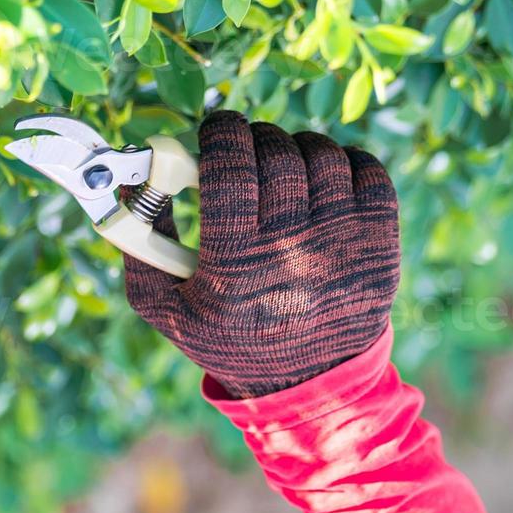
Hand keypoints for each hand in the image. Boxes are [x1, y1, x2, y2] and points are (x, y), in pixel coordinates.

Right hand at [124, 112, 399, 397]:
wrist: (311, 383)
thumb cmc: (229, 336)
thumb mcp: (165, 305)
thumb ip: (137, 241)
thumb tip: (132, 179)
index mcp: (236, 267)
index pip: (230, 167)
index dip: (220, 133)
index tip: (215, 128)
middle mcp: (295, 254)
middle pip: (276, 155)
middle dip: (254, 138)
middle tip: (244, 149)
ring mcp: (344, 247)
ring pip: (322, 156)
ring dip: (295, 148)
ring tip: (281, 167)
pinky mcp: (380, 245)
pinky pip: (368, 169)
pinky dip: (343, 162)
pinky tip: (321, 181)